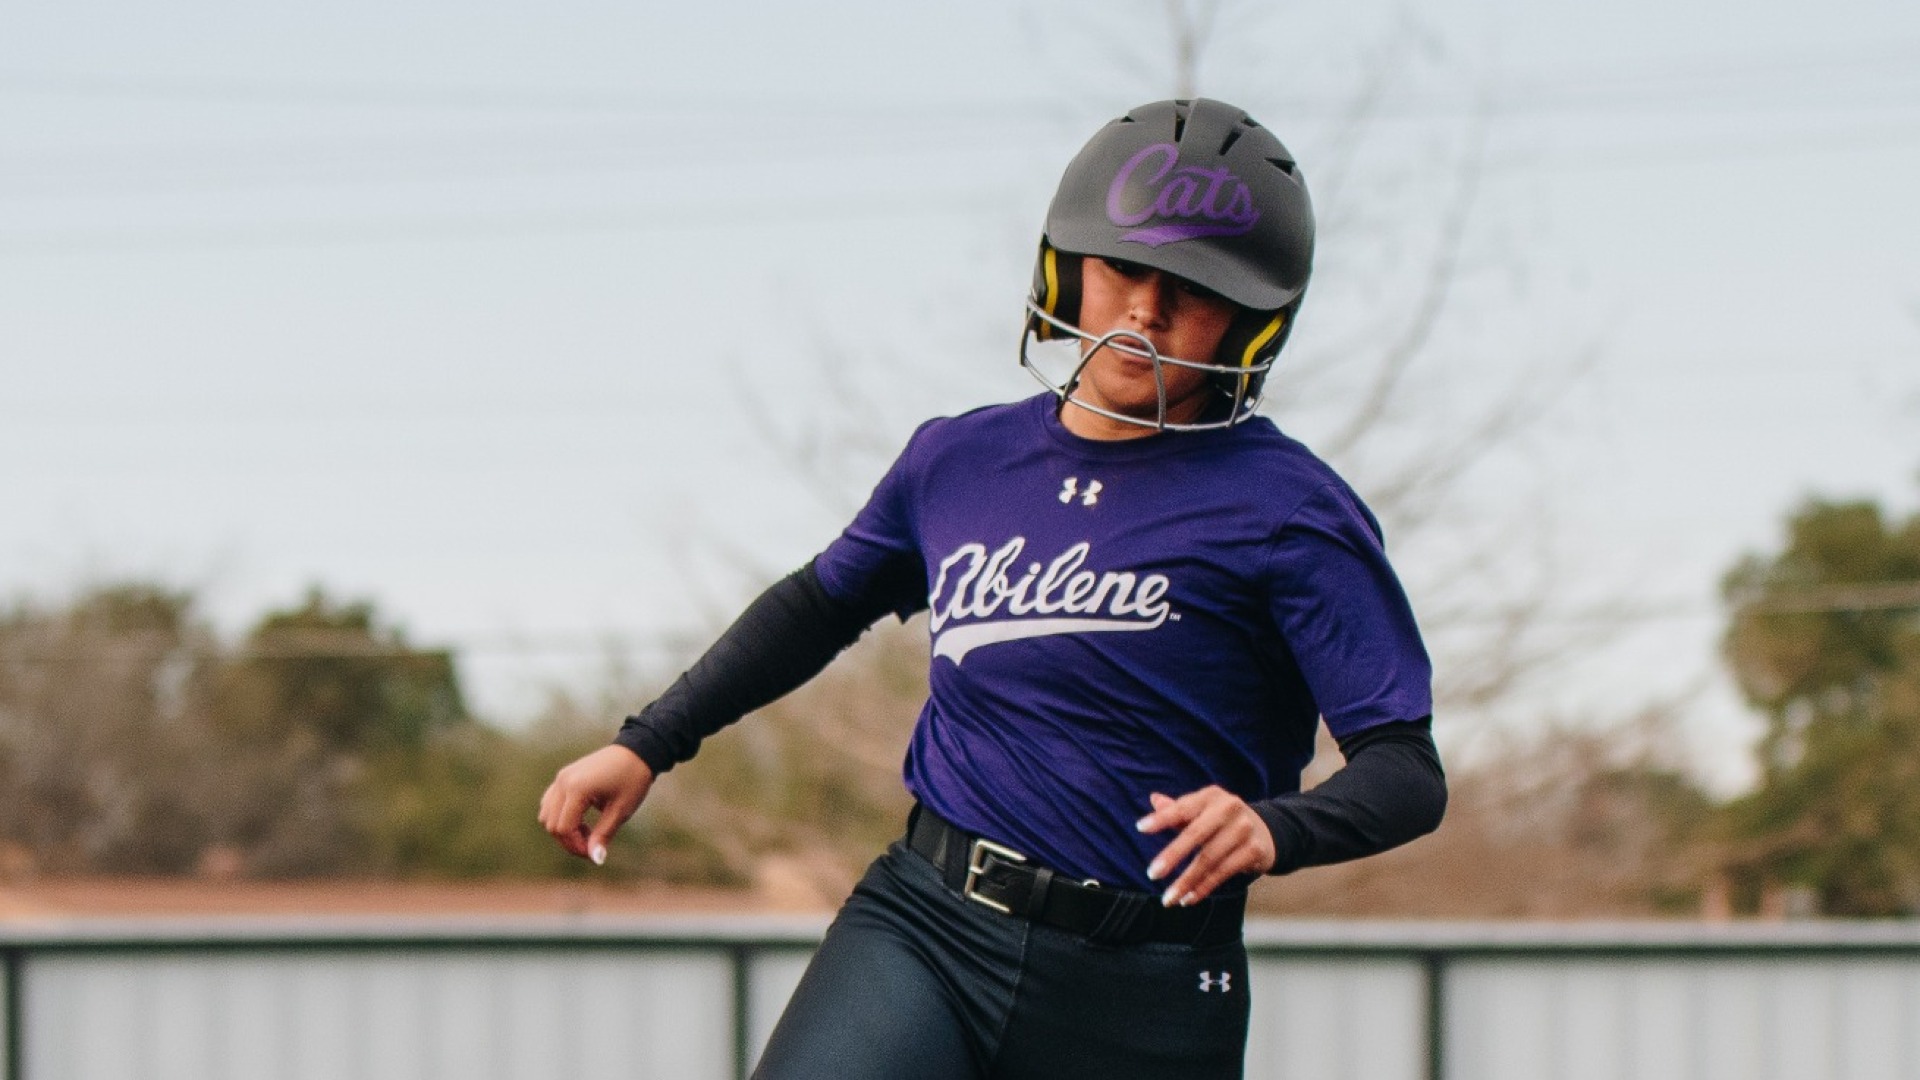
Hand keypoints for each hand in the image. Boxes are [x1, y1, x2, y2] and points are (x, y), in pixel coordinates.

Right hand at [538, 745, 654, 864]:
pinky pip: (550, 803)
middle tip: (592, 847)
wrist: (637, 751)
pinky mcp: (563, 777)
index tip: (594, 853)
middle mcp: (563, 782)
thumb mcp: (621, 810)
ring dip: (563, 830)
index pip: (564, 828)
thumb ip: (604, 835)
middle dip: (569, 841)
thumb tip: (595, 859)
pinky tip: (582, 821)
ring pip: (546, 815)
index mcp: (577, 789)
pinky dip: (560, 817)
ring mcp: (561, 778)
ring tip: (588, 832)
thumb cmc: (633, 780)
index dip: (576, 846)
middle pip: (552, 824)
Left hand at [1135, 786, 1274, 906]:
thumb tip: (1154, 800)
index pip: (1183, 807)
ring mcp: (1244, 829)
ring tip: (1168, 898)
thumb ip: (1178, 810)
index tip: (1140, 828)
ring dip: (1186, 881)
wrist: (1267, 832)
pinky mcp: (1254, 850)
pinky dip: (1203, 888)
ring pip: (1209, 859)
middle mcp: (1229, 808)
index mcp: (1211, 796)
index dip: (1162, 817)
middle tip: (1152, 874)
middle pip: (1196, 834)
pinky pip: (1223, 873)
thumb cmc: (1223, 821)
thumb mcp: (1203, 811)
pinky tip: (1188, 898)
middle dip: (1172, 856)